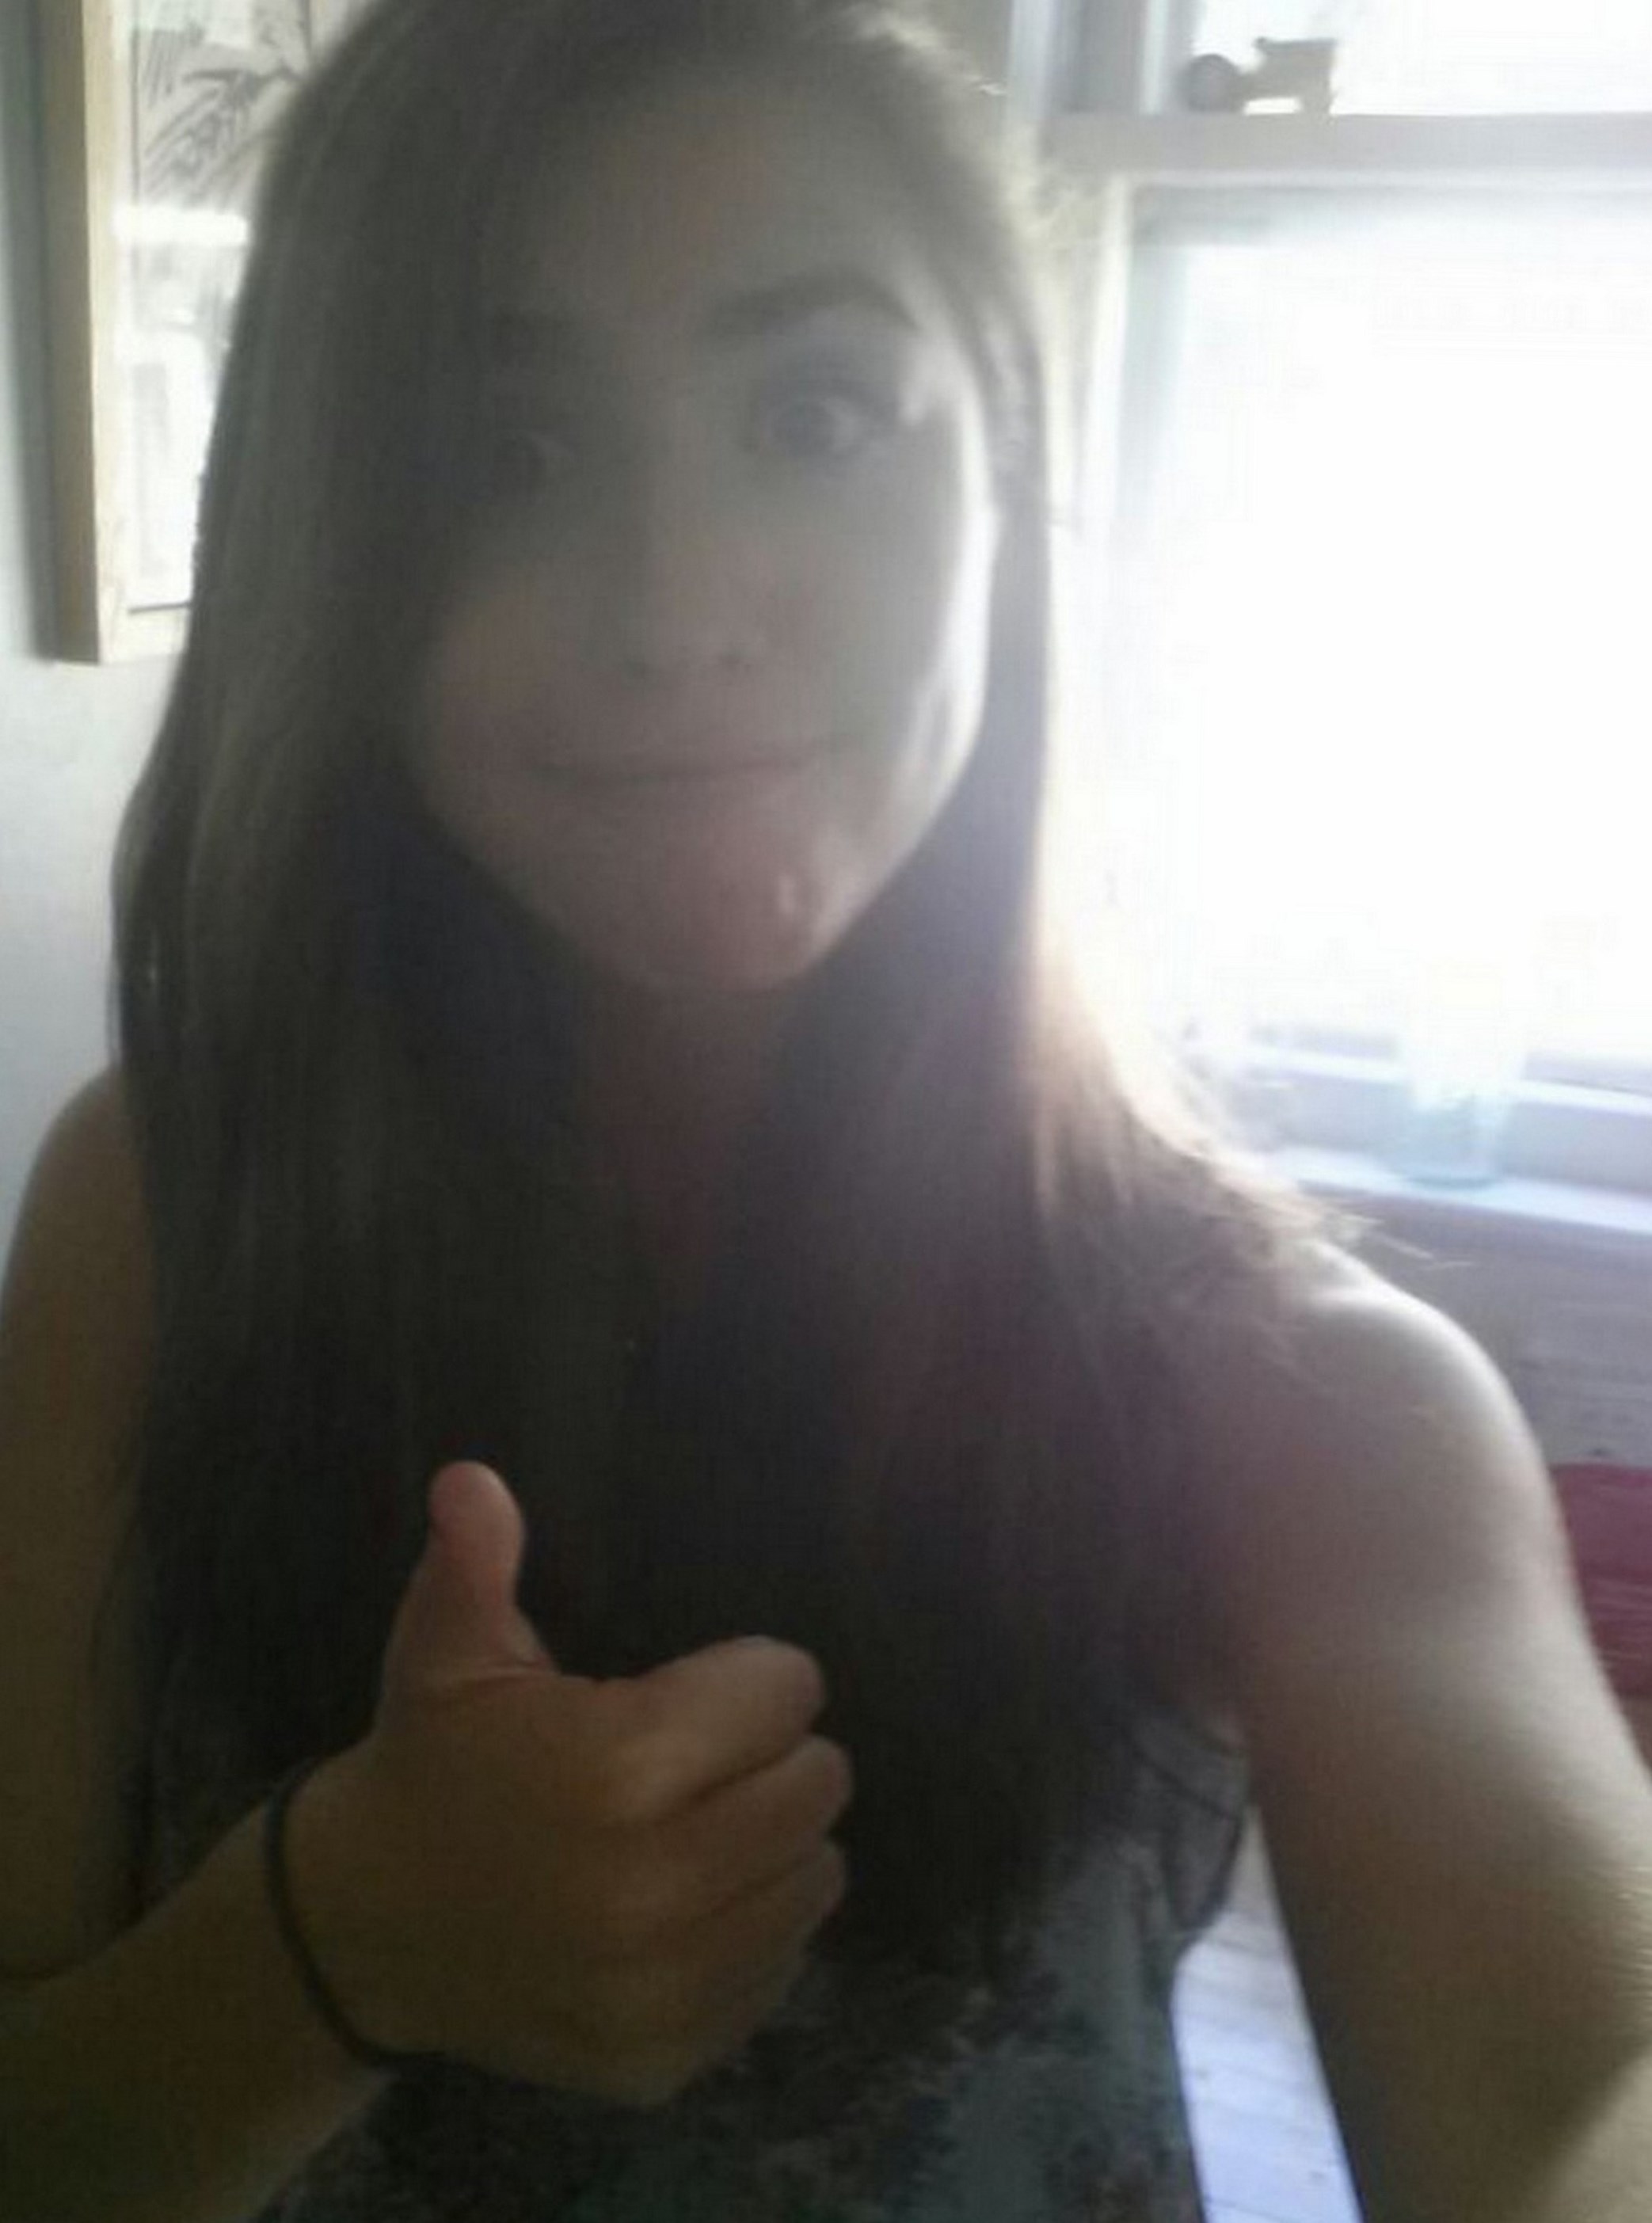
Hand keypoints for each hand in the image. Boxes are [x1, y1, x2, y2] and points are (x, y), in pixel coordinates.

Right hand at [287, 1461, 851, 2103]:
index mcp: (621, 1766)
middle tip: (715, 1756)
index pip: (787, 1692)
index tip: (708, 1688)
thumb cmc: (429, 1766)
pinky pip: (776, 1972)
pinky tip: (690, 1904)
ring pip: (814, 1882)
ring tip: (708, 1824)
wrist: (359, 1931)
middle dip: (776, 1757)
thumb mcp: (443, 1652)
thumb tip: (472, 1476)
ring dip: (778, 1846)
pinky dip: (753, 1933)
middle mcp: (658, 1884)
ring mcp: (666, 1983)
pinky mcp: (667, 2052)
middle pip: (817, 1788)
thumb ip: (475, 1559)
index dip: (752, 1678)